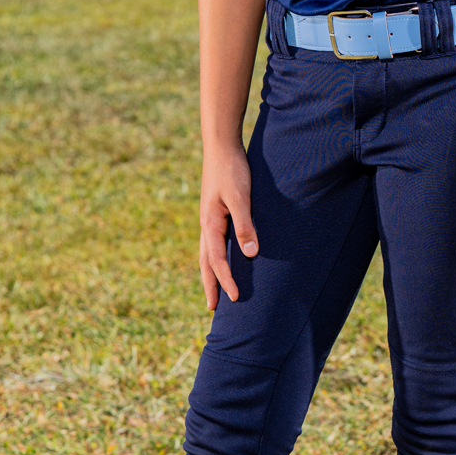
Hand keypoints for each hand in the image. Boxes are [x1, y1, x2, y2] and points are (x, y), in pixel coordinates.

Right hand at [199, 142, 258, 308]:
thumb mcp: (241, 198)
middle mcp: (206, 225)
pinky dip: (215, 257)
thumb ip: (245, 225)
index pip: (217, 261)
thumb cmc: (232, 170)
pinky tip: (223, 259)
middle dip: (210, 285)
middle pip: (205, 262)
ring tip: (214, 290)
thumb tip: (251, 254)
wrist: (221, 146)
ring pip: (207, 253)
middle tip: (213, 308)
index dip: (226, 281)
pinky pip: (213, 242)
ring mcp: (208, 219)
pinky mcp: (215, 212)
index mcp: (210, 224)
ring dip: (210, 273)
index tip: (235, 298)